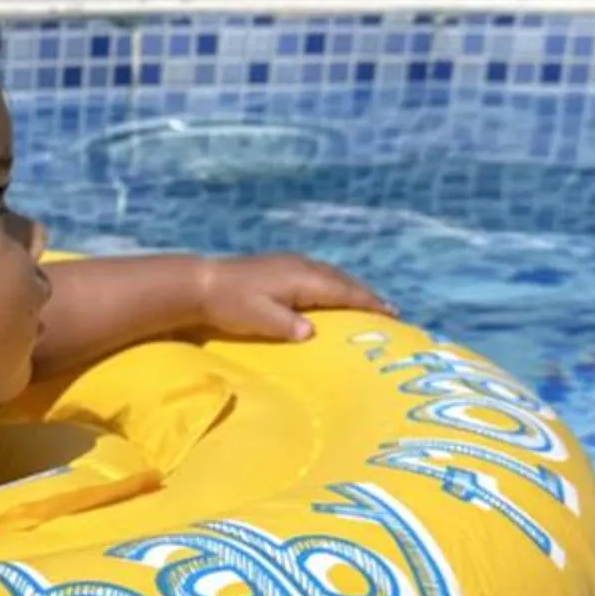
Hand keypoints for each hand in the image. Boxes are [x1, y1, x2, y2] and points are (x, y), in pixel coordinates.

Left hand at [193, 253, 395, 339]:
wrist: (202, 284)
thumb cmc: (230, 304)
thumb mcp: (257, 318)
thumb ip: (286, 324)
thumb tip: (311, 332)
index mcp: (302, 278)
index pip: (344, 291)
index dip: (369, 302)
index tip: (392, 314)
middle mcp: (302, 266)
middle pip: (343, 281)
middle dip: (366, 295)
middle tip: (389, 312)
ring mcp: (292, 263)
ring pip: (332, 276)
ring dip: (351, 289)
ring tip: (369, 304)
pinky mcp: (282, 267)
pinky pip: (320, 275)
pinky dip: (335, 286)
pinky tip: (334, 296)